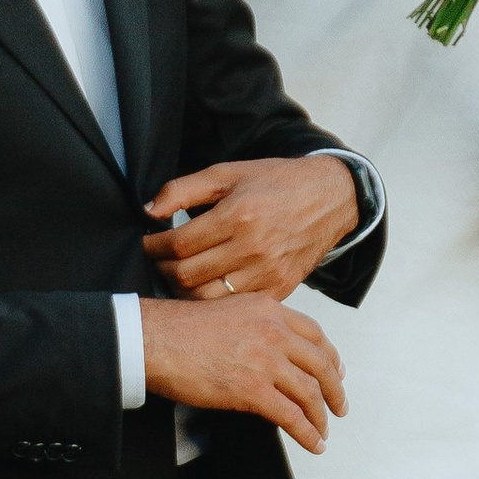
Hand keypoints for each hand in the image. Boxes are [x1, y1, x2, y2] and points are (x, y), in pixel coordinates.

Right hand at [140, 296, 345, 453]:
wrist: (154, 340)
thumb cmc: (179, 330)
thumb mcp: (228, 312)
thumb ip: (255, 326)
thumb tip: (268, 351)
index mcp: (269, 310)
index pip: (315, 334)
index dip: (331, 356)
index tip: (336, 371)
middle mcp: (273, 332)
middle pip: (320, 364)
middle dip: (334, 390)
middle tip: (338, 406)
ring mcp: (265, 361)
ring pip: (310, 393)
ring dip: (321, 417)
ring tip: (323, 431)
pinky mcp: (253, 389)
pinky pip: (292, 416)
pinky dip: (307, 433)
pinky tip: (313, 443)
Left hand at [143, 156, 357, 298]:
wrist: (330, 198)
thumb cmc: (277, 182)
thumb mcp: (228, 173)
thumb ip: (183, 189)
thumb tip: (149, 211)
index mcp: (238, 215)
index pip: (179, 244)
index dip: (154, 247)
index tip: (148, 244)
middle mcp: (253, 248)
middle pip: (187, 275)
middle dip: (162, 270)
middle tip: (158, 261)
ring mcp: (268, 273)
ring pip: (207, 298)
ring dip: (183, 290)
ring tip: (178, 276)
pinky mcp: (280, 289)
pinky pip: (235, 305)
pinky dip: (214, 300)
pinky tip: (206, 285)